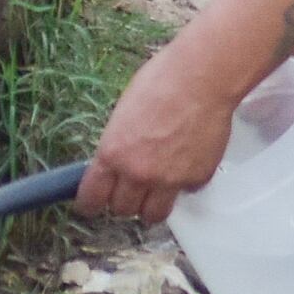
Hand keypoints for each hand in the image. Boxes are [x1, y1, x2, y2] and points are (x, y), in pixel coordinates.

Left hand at [79, 41, 238, 225]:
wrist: (203, 78)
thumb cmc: (162, 82)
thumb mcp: (123, 113)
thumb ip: (118, 145)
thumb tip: (117, 161)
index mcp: (113, 154)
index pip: (92, 197)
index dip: (90, 204)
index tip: (91, 205)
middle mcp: (138, 173)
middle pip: (123, 209)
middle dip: (124, 201)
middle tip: (130, 189)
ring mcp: (169, 180)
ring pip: (154, 215)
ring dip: (151, 205)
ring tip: (156, 190)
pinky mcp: (197, 179)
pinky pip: (186, 192)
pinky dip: (184, 184)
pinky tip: (186, 162)